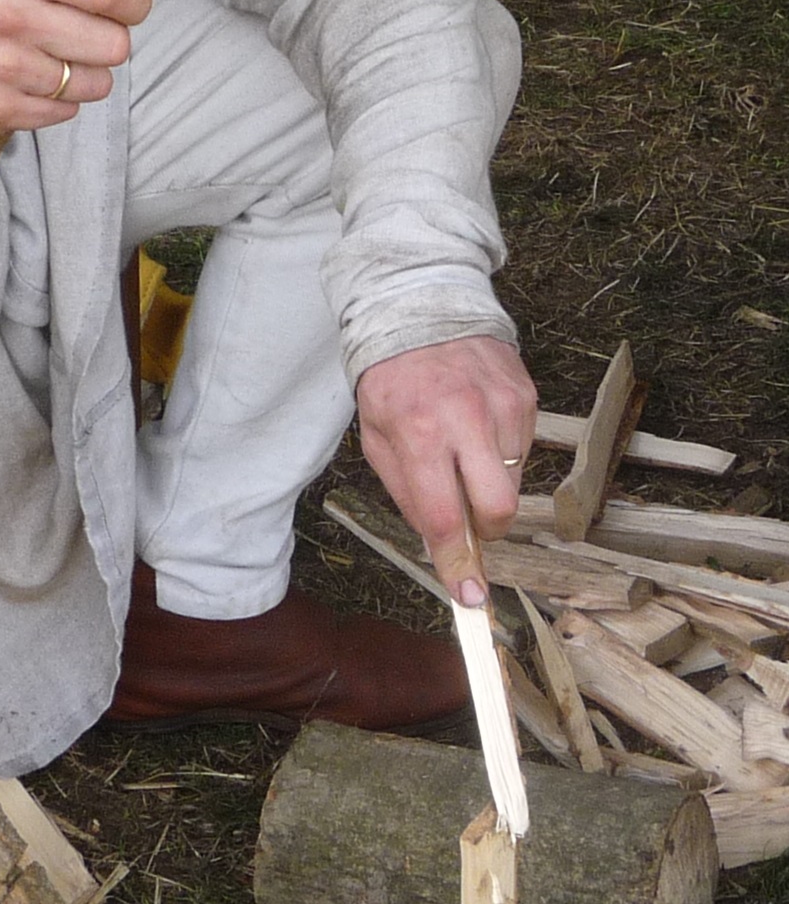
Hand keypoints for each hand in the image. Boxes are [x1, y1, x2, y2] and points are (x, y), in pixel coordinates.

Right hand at [0, 0, 152, 133]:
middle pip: (112, 44)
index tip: (131, 0)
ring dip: (88, 71)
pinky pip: (64, 111)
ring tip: (63, 54)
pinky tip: (37, 76)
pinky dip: (59, 98)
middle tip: (92, 28)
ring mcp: (3, 67)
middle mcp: (11, 17)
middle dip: (113, 36)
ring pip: (94, 83)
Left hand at [355, 337, 536, 606]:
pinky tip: (476, 424)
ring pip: (513, 480)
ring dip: (489, 481)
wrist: (421, 308)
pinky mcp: (526, 395)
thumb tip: (439, 542)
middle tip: (470, 519)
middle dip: (488, 529)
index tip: (469, 594)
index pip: (446, 515)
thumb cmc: (392, 380)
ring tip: (461, 446)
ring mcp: (503, 405)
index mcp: (419, 432)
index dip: (457, 561)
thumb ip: (407, 492)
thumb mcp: (377, 438)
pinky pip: (522, 448)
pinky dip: (500, 451)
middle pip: (500, 507)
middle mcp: (466, 419)